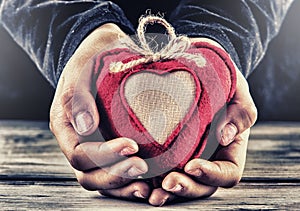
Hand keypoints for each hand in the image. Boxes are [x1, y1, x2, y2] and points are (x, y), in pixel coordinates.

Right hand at [50, 23, 150, 199]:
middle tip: (142, 167)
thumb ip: (79, 97)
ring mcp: (92, 149)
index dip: (104, 155)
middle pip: (89, 174)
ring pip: (101, 179)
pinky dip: (127, 182)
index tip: (131, 146)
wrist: (100, 57)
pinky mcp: (108, 149)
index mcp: (65, 127)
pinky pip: (113, 173)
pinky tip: (146, 184)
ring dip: (123, 185)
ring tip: (146, 186)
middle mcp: (77, 143)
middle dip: (116, 174)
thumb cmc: (90, 63)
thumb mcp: (81, 72)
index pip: (80, 154)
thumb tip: (86, 127)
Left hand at [146, 38, 256, 205]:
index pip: (227, 173)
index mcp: (228, 152)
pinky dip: (150, 181)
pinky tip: (137, 181)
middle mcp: (208, 160)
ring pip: (180, 184)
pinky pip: (160, 173)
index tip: (192, 166)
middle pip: (201, 186)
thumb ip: (240, 113)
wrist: (199, 74)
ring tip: (152, 193)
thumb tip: (224, 136)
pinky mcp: (168, 155)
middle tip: (168, 183)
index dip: (211, 175)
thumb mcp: (238, 92)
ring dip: (166, 192)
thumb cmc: (223, 84)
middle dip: (185, 188)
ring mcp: (187, 159)